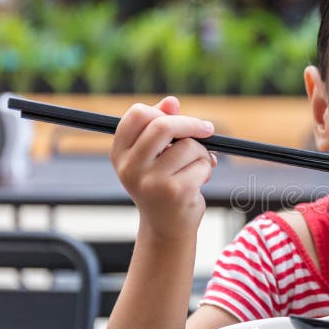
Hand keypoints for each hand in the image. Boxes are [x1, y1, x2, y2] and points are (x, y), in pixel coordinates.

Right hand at [110, 96, 216, 240]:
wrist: (166, 226)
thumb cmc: (162, 185)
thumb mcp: (155, 156)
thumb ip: (161, 126)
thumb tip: (172, 101)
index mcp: (120, 153)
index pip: (137, 115)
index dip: (161, 111)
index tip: (180, 116)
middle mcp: (130, 167)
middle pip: (162, 125)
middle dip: (190, 124)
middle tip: (207, 129)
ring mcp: (151, 181)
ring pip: (188, 146)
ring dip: (201, 153)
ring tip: (197, 167)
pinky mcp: (175, 192)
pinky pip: (201, 165)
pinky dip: (206, 169)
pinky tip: (198, 182)